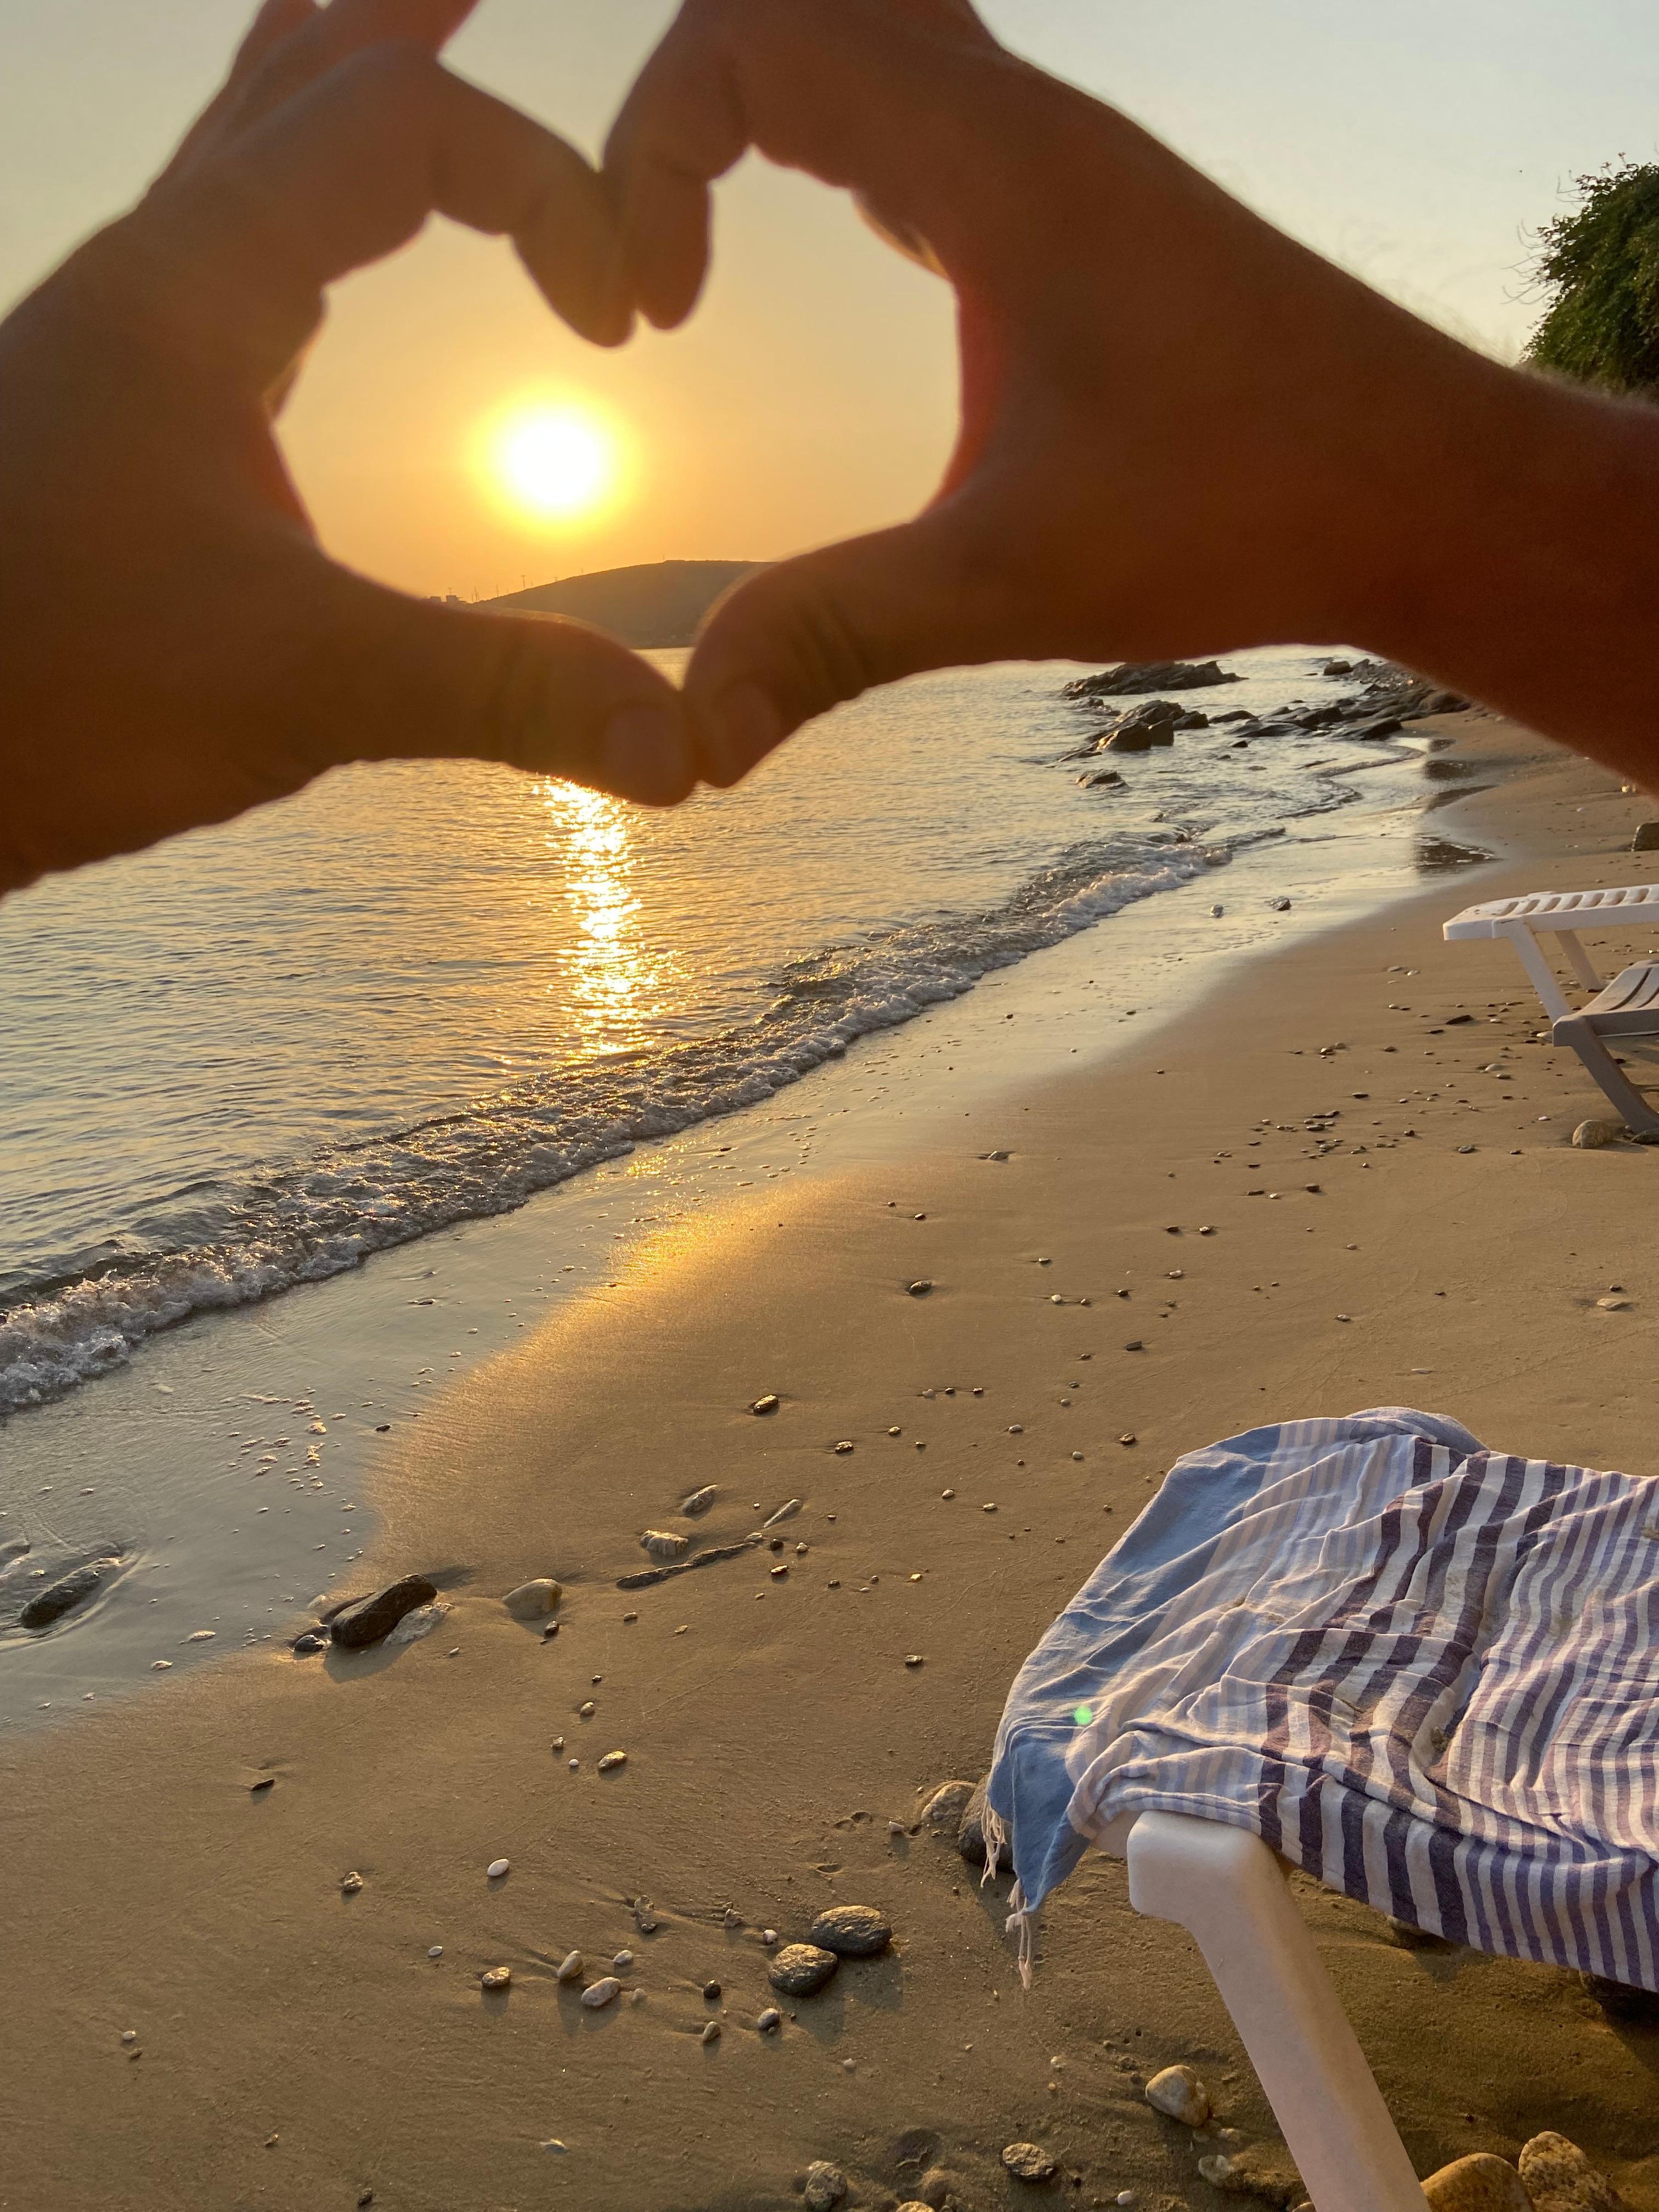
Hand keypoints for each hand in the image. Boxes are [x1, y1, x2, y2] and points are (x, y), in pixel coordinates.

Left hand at [0, 0, 693, 893]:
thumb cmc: (45, 693)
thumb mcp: (300, 687)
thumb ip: (499, 696)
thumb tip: (680, 752)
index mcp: (192, 288)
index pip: (403, 129)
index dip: (545, 185)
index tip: (619, 322)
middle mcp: (146, 280)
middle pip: (296, 82)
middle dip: (409, 24)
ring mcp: (118, 341)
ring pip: (238, 155)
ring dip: (333, 87)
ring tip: (391, 25)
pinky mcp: (110, 417)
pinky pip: (213, 259)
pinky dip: (283, 212)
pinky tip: (299, 272)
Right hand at [607, 0, 1658, 786]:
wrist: (1427, 485)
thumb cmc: (1254, 508)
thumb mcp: (1016, 581)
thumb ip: (837, 636)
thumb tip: (690, 739)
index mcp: (997, 164)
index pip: (751, 30)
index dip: (648, 150)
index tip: (649, 321)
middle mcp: (1028, 125)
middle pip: (801, 1)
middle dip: (687, 104)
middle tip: (655, 257)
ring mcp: (1060, 158)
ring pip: (870, 37)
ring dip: (760, 113)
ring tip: (697, 262)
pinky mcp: (1083, 210)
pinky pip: (929, 112)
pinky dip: (839, 148)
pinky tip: (834, 246)